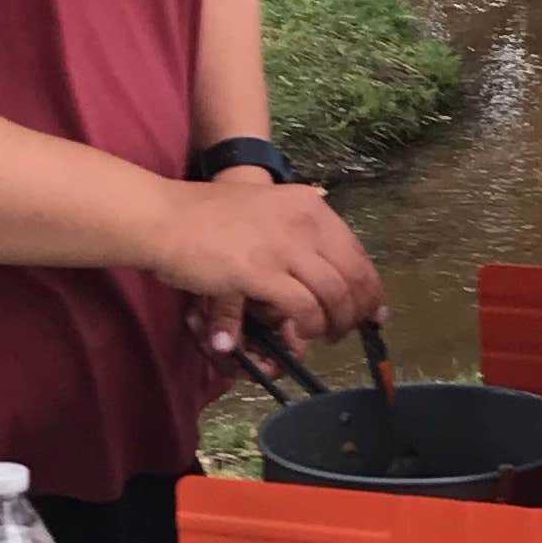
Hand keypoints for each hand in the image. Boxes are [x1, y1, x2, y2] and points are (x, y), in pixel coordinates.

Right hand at [150, 169, 383, 358]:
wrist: (167, 217)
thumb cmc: (207, 217)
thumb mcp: (264, 211)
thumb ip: (294, 235)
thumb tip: (317, 271)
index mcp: (309, 206)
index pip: (357, 251)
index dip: (370, 287)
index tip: (374, 313)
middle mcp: (306, 222)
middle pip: (354, 275)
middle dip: (358, 311)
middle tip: (348, 331)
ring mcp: (286, 246)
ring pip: (335, 295)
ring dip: (335, 323)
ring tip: (324, 335)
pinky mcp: (263, 272)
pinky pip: (304, 308)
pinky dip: (308, 326)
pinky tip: (300, 333)